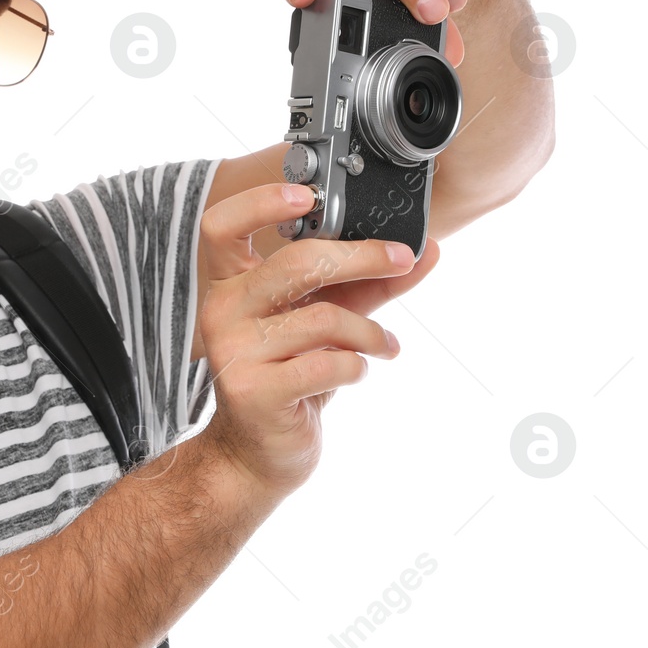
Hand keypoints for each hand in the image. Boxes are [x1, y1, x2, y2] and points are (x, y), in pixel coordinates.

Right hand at [195, 182, 438, 494]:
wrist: (258, 452)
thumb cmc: (289, 376)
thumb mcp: (328, 320)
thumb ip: (369, 284)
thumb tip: (426, 250)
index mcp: (229, 284)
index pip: (222, 226)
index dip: (260, 204)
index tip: (307, 195)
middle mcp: (221, 311)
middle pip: (295, 263)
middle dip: (361, 257)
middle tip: (401, 259)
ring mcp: (234, 352)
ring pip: (323, 318)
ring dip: (370, 332)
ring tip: (386, 345)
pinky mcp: (254, 392)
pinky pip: (326, 364)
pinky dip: (356, 366)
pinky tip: (358, 372)